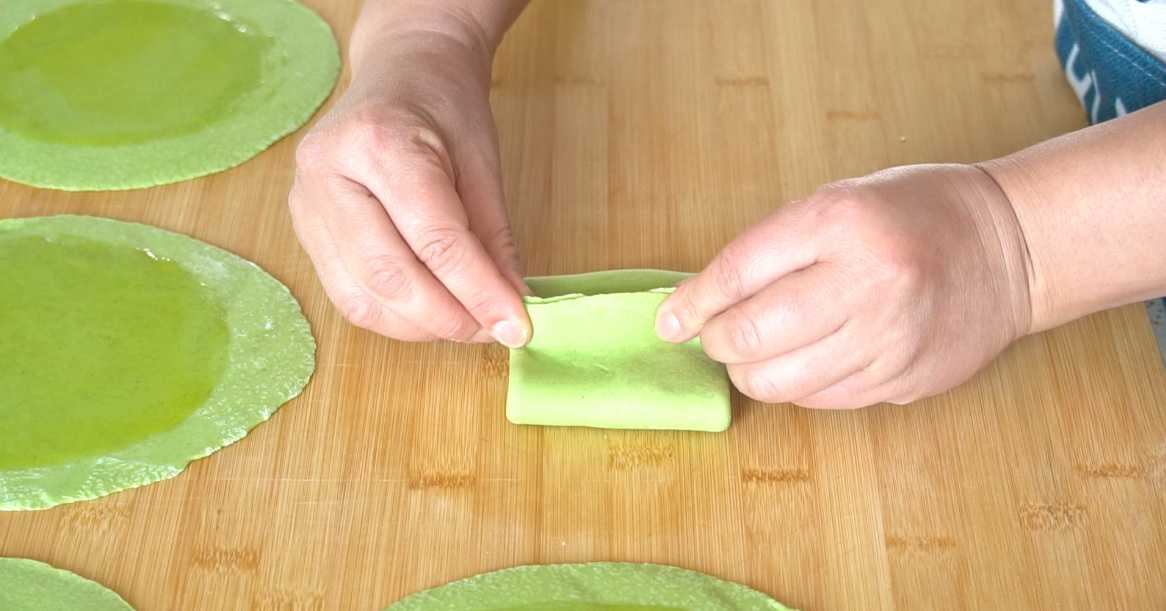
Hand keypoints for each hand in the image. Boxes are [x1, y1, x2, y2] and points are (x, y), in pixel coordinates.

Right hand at [289, 22, 529, 345]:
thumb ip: (493, 238)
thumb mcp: (483, 162)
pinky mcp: (303, 229)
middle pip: (389, 274)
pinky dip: (394, 317)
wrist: (400, 70)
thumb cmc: (444, 107)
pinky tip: (430, 313)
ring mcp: (305, 203)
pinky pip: (348, 295)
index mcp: (378, 140)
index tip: (517, 326)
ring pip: (361, 297)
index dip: (478, 291)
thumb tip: (510, 310)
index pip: (434, 236)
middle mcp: (326, 172)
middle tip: (493, 331)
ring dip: (420, 327)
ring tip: (466, 323)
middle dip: (448, 317)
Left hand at [656, 164, 1032, 408]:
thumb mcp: (839, 202)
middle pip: (753, 335)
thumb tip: (700, 301)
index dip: (693, 303)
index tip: (668, 321)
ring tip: (755, 352)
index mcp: (841, 221)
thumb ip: (773, 249)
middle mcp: (866, 282)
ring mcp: (889, 338)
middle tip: (716, 336)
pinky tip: (805, 360)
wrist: (1011, 246)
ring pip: (782, 382)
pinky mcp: (904, 379)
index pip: (739, 271)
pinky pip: (822, 399)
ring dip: (750, 372)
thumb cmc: (913, 213)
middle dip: (717, 342)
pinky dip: (796, 386)